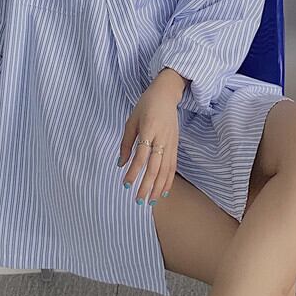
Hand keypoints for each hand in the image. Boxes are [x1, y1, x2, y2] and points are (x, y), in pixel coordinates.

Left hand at [117, 69, 186, 204]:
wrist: (166, 94)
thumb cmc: (146, 105)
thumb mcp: (131, 121)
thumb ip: (126, 143)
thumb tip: (120, 164)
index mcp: (149, 130)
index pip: (141, 156)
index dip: (134, 172)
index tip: (126, 185)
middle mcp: (162, 139)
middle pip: (155, 167)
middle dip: (146, 186)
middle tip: (138, 201)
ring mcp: (171, 143)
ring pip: (166, 169)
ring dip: (158, 187)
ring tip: (150, 201)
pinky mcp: (175, 145)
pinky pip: (173, 166)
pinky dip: (168, 180)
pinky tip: (163, 191)